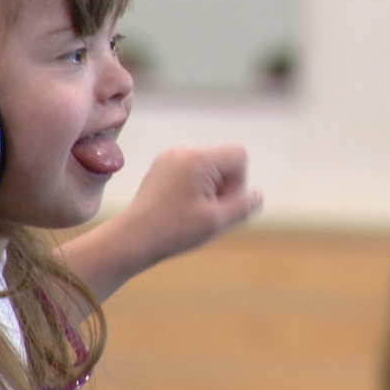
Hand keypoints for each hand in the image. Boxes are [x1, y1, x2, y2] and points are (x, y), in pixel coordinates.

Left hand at [121, 144, 262, 262]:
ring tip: (190, 212)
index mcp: (198, 159)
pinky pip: (191, 172)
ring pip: (208, 168)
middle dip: (223, 187)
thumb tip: (257, 195)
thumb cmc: (174, 231)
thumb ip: (244, 205)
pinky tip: (179, 208)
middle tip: (204, 212)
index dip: (238, 182)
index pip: (239, 155)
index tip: (220, 203)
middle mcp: (183, 151)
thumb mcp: (216, 221)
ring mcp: (169, 157)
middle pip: (223, 161)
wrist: (132, 238)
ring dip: (208, 189)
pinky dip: (193, 189)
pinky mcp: (161, 167)